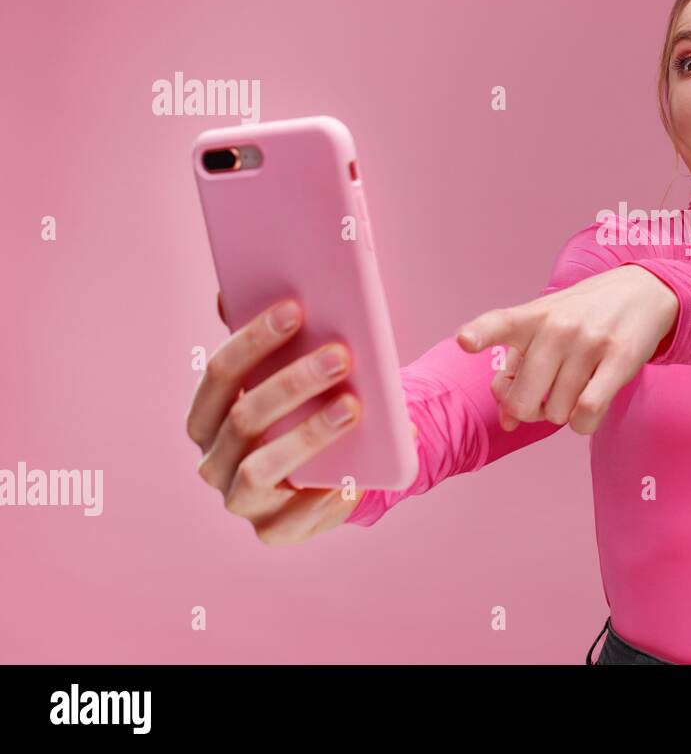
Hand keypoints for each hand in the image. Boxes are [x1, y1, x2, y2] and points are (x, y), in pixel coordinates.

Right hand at [188, 294, 399, 544]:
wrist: (331, 475)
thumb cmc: (305, 413)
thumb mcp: (288, 375)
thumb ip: (267, 338)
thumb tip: (230, 287)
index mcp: (208, 415)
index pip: (219, 373)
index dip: (253, 340)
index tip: (295, 308)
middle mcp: (213, 460)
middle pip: (244, 418)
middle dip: (293, 383)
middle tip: (341, 355)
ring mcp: (239, 500)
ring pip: (262, 468)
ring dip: (309, 436)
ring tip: (354, 407)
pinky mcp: (272, 531)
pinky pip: (294, 516)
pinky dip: (325, 495)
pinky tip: (355, 476)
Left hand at [455, 265, 678, 434]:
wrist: (642, 291)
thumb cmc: (583, 316)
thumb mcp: (545, 328)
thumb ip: (517, 372)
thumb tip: (507, 422)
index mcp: (532, 317)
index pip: (500, 323)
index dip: (480, 334)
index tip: (465, 341)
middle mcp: (558, 328)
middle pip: (524, 401)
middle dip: (530, 411)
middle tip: (544, 398)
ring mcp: (589, 342)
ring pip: (557, 413)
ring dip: (563, 413)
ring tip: (574, 390)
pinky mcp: (620, 358)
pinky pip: (588, 412)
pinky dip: (583, 423)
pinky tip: (588, 407)